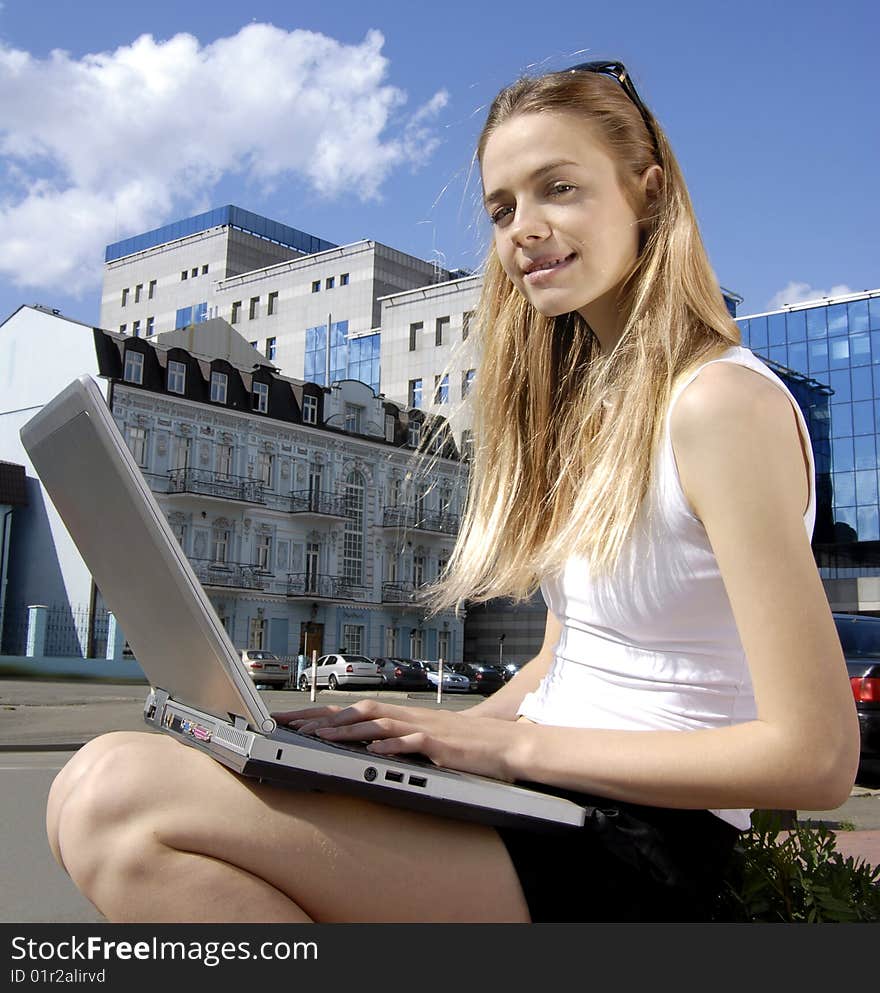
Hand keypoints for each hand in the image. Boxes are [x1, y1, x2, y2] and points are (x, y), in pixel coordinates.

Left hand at [271, 700, 523, 780]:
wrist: (505, 744)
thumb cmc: (467, 745)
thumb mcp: (427, 740)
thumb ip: (399, 740)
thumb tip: (368, 746)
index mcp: (404, 716)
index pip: (356, 710)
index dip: (324, 714)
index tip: (295, 720)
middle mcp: (410, 717)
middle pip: (360, 710)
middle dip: (324, 718)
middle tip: (293, 726)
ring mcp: (425, 728)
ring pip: (380, 723)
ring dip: (349, 730)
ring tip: (321, 738)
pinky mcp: (440, 744)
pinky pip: (412, 743)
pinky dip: (391, 746)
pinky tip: (372, 750)